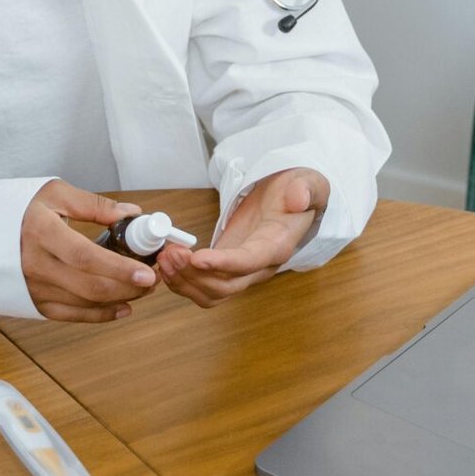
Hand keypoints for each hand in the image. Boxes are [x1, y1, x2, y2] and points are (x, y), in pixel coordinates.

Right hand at [20, 181, 158, 323]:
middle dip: (128, 286)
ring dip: (120, 298)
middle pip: (90, 286)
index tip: (147, 270)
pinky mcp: (36, 303)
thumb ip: (95, 205)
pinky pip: (73, 316)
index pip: (85, 257)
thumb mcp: (55, 194)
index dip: (118, 267)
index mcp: (41, 233)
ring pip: (85, 303)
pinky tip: (123, 306)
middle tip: (153, 278)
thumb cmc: (20, 210)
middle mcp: (36, 265)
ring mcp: (35, 288)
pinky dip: (101, 315)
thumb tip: (131, 214)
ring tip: (143, 287)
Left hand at [155, 169, 328, 308]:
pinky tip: (167, 264)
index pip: (250, 262)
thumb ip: (306, 189)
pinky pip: (203, 286)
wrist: (292, 198)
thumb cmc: (298, 190)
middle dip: (194, 275)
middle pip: (225, 286)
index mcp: (277, 245)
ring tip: (164, 258)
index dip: (223, 264)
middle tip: (170, 253)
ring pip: (211, 294)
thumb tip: (298, 199)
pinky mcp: (225, 267)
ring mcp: (241, 270)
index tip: (197, 258)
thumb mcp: (309, 182)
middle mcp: (260, 266)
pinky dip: (182, 281)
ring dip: (184, 281)